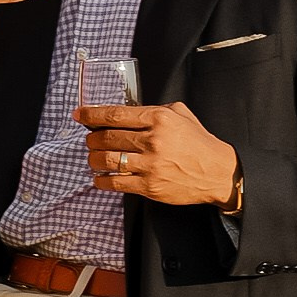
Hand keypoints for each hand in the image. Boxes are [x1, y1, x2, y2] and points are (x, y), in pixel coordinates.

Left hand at [81, 99, 239, 207]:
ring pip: (107, 160)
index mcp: (158, 119)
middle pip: (107, 137)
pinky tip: (99, 177)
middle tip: (88, 138)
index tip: (79, 114)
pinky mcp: (149, 186)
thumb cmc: (198, 142)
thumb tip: (128, 111)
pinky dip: (101, 180)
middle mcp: (152, 141)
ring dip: (93, 158)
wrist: (217, 172)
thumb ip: (154, 110)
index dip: (92, 114)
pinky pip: (115, 183)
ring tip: (93, 156)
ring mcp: (150, 165)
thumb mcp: (180, 114)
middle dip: (91, 137)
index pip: (115, 115)